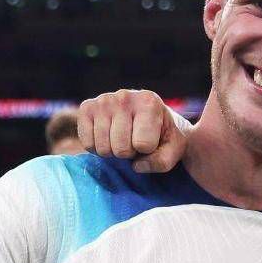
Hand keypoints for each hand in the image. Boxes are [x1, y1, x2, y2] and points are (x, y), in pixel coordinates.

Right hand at [76, 89, 192, 172]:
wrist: (149, 118)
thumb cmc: (164, 134)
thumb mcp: (174, 149)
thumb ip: (162, 161)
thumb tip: (136, 166)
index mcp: (149, 102)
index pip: (143, 144)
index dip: (148, 151)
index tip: (152, 140)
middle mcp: (124, 96)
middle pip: (121, 149)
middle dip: (130, 153)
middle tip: (135, 141)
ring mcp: (103, 100)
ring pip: (103, 148)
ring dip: (113, 151)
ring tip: (123, 137)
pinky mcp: (87, 107)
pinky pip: (87, 143)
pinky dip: (97, 147)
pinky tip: (108, 136)